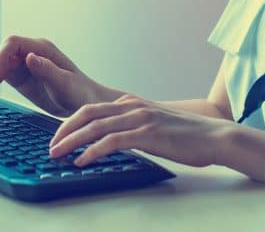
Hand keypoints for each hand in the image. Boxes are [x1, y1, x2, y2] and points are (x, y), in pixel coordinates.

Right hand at [0, 36, 116, 116]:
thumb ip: (48, 70)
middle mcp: (31, 52)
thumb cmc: (80, 94)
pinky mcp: (21, 76)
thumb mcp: (65, 84)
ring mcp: (25, 64)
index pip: (12, 43)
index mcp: (42, 48)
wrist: (85, 104)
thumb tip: (29, 56)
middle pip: (0, 53)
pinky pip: (0, 73)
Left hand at [48, 94, 232, 167]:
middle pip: (87, 113)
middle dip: (64, 130)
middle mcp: (133, 106)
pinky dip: (93, 150)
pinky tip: (82, 160)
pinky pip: (113, 141)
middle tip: (50, 146)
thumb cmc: (186, 136)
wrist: (214, 137)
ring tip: (57, 154)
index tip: (58, 137)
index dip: (71, 122)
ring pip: (96, 126)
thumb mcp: (154, 125)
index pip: (92, 109)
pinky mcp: (148, 133)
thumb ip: (133, 127)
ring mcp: (140, 118)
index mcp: (132, 103)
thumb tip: (114, 140)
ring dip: (72, 140)